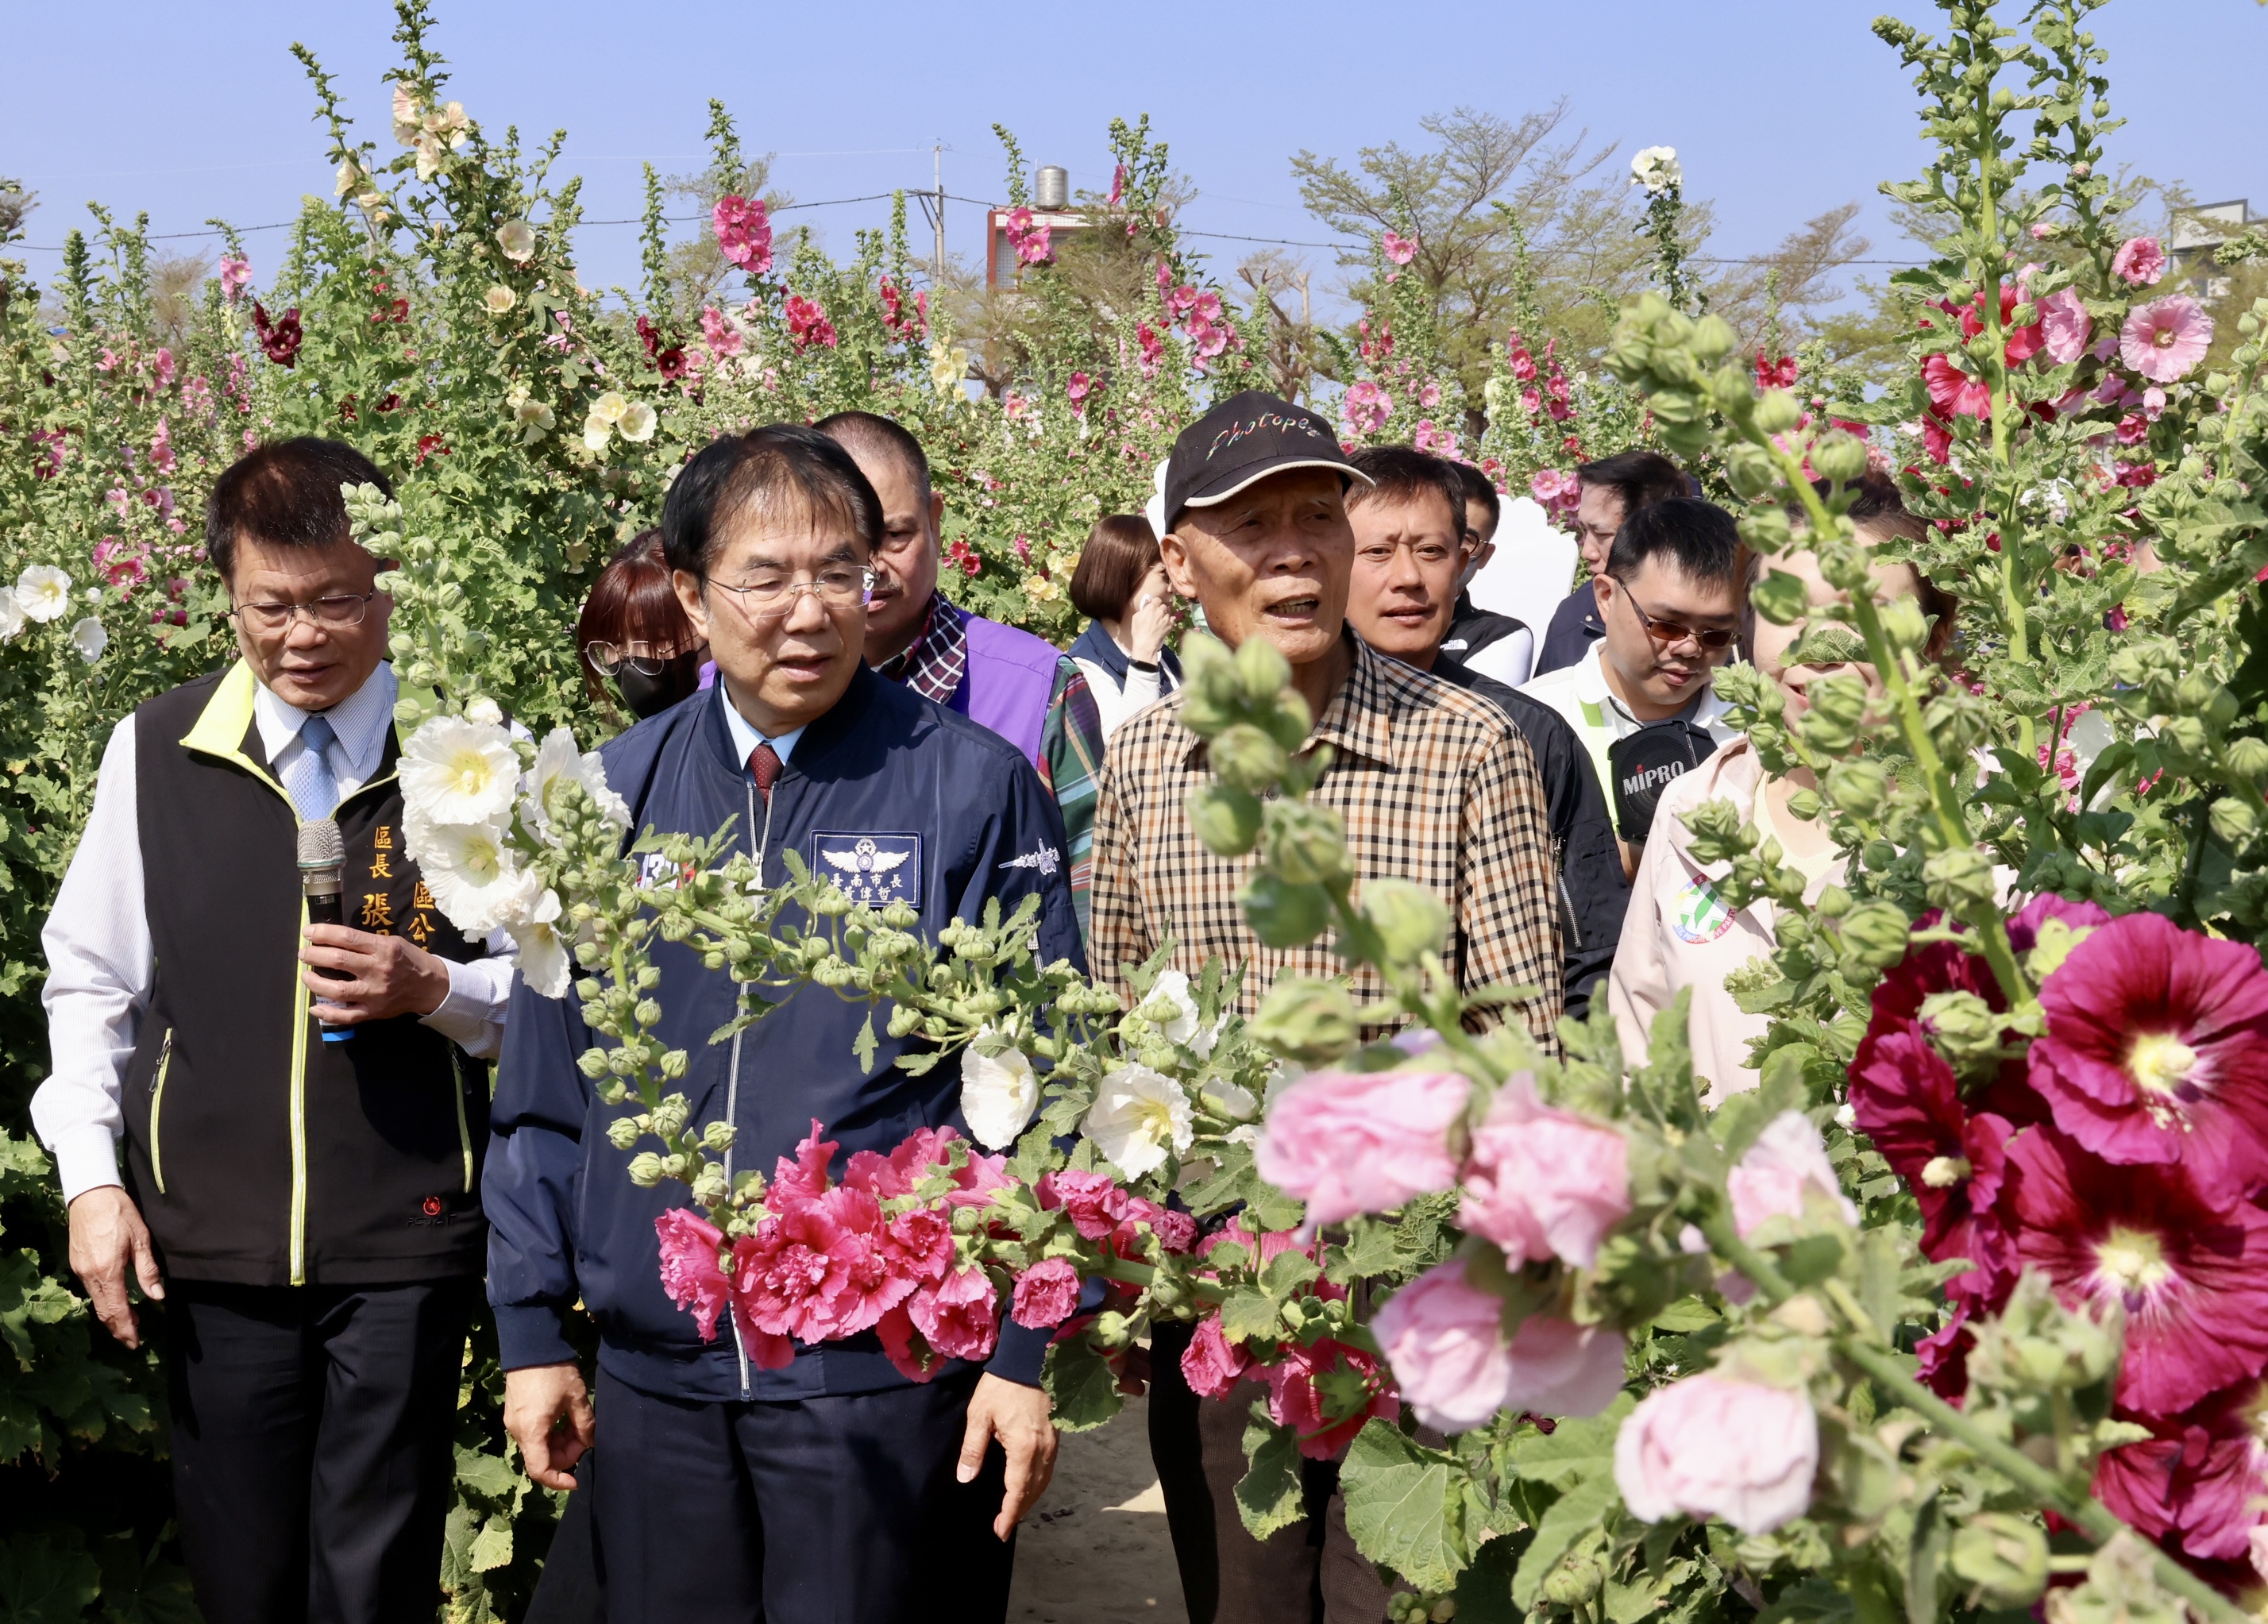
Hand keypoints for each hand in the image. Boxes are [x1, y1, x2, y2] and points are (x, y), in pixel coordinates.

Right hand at [67, 1186, 161, 1348]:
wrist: (90, 1195)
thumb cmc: (120, 1213)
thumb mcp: (141, 1239)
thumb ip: (148, 1270)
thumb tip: (157, 1296)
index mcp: (107, 1271)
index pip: (116, 1309)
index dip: (126, 1328)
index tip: (135, 1343)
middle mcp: (89, 1275)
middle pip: (103, 1311)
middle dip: (118, 1328)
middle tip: (132, 1340)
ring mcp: (80, 1270)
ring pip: (96, 1302)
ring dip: (111, 1315)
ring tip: (131, 1321)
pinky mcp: (77, 1264)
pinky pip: (90, 1290)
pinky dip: (103, 1301)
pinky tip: (116, 1300)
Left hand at [300, 925, 452, 1024]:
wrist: (431, 986)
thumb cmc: (409, 960)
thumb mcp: (393, 942)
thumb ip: (366, 943)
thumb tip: (334, 939)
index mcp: (383, 949)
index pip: (347, 937)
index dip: (323, 933)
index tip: (308, 932)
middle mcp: (377, 970)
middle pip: (338, 960)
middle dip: (314, 955)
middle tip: (304, 954)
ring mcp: (375, 993)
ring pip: (336, 989)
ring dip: (314, 982)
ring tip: (306, 976)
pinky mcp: (373, 1011)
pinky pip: (346, 1016)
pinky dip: (327, 1014)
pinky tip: (315, 1008)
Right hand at [504, 1363, 594, 1490]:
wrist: (532, 1345)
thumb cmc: (554, 1371)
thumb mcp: (576, 1398)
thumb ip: (585, 1424)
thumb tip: (590, 1442)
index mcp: (532, 1432)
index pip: (540, 1470)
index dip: (559, 1480)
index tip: (577, 1480)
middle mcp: (518, 1432)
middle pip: (541, 1458)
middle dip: (566, 1454)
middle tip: (586, 1437)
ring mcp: (515, 1422)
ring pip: (539, 1446)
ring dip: (560, 1442)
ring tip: (579, 1425)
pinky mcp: (516, 1413)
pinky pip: (534, 1434)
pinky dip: (551, 1433)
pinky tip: (566, 1419)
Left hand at [959, 1372, 1056, 1540]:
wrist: (1032, 1357)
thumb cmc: (1003, 1385)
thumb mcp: (980, 1415)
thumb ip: (973, 1449)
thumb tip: (965, 1478)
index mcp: (1024, 1449)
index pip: (1016, 1492)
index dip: (1009, 1514)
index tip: (1000, 1531)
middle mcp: (1043, 1450)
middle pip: (1033, 1490)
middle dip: (1019, 1510)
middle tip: (1004, 1526)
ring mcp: (1053, 1442)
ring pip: (1044, 1480)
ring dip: (1030, 1497)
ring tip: (1016, 1509)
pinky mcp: (1056, 1433)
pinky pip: (1049, 1467)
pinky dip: (1039, 1482)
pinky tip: (1029, 1483)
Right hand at [1127, 591, 1174, 664]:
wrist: (1146, 643)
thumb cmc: (1138, 631)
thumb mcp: (1136, 617)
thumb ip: (1142, 609)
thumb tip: (1146, 606)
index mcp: (1151, 608)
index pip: (1157, 599)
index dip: (1155, 602)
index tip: (1154, 606)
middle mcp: (1160, 611)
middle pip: (1164, 605)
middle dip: (1161, 608)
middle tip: (1157, 613)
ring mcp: (1166, 618)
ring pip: (1169, 612)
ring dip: (1166, 614)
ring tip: (1162, 619)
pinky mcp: (1170, 625)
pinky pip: (1173, 619)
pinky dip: (1170, 620)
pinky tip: (1166, 623)